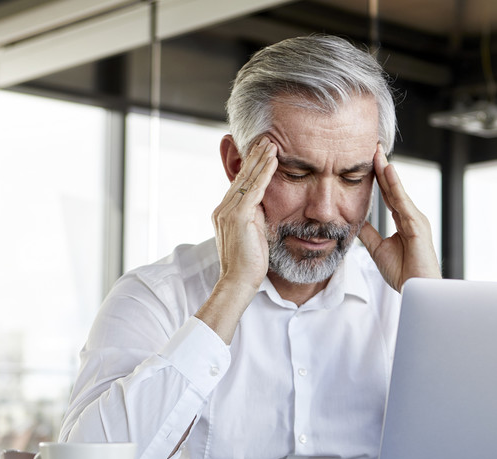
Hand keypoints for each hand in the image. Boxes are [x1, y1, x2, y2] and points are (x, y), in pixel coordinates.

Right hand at [196, 137, 276, 342]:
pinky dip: (264, 173)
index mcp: (225, 212)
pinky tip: (273, 160)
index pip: (240, 184)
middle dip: (254, 157)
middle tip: (266, 138)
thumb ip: (254, 218)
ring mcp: (228, 211)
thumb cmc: (249, 265)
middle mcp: (223, 208)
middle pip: (241, 176)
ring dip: (260, 159)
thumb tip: (264, 207)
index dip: (250, 167)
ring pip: (247, 179)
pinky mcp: (238, 216)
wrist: (238, 282)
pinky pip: (254, 189)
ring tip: (271, 143)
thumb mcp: (252, 235)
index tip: (261, 152)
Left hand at [359, 144, 441, 291]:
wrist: (416, 290)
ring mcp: (415, 219)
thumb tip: (355, 221)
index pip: (388, 194)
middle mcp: (410, 216)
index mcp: (403, 221)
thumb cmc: (403, 272)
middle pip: (393, 187)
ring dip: (387, 170)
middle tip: (372, 146)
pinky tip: (388, 170)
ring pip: (397, 190)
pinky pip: (403, 201)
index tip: (368, 161)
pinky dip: (395, 185)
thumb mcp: (378, 249)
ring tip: (377, 152)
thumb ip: (369, 234)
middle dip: (382, 167)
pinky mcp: (417, 224)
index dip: (378, 178)